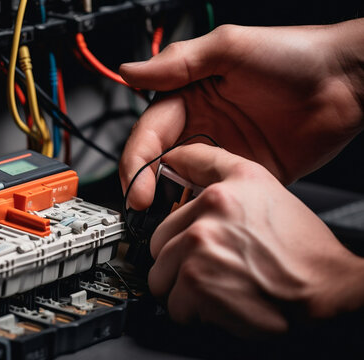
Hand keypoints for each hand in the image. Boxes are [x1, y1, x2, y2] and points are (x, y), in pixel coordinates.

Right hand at [119, 19, 363, 209]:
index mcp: (188, 97)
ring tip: (167, 219)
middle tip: (142, 208)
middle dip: (145, 185)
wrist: (349, 80)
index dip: (138, 160)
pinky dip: (203, 206)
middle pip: (158, 162)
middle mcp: (201, 126)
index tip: (136, 186)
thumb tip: (129, 73)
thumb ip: (177, 64)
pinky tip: (199, 216)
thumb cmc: (294, 54)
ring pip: (182, 182)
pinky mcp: (246, 174)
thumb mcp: (229, 48)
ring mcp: (223, 152)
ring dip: (171, 201)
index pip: (150, 132)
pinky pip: (217, 194)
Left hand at [149, 144, 363, 336]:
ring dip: (182, 289)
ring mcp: (198, 249)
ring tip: (216, 285)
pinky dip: (192, 313)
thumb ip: (216, 170)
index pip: (171, 185)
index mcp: (222, 192)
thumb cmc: (300, 247)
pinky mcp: (195, 284)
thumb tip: (176, 160)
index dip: (168, 202)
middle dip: (177, 259)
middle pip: (158, 241)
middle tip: (209, 265)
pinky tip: (219, 302)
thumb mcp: (263, 188)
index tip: (164, 206)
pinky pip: (173, 305)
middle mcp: (207, 215)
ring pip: (160, 275)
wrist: (325, 286)